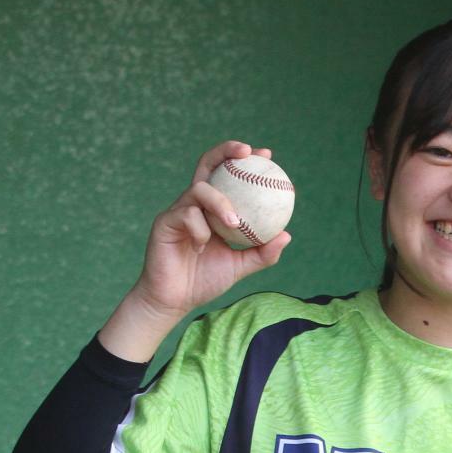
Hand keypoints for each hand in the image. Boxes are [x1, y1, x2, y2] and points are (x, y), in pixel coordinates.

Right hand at [130, 140, 292, 318]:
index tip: (267, 155)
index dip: (244, 159)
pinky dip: (201, 230)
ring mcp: (178, 210)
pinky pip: (187, 216)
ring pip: (199, 190)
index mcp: (212, 209)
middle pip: (208, 164)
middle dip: (226, 151)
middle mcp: (195, 203)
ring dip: (219, 203)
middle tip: (248, 152)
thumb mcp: (239, 266)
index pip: (228, 175)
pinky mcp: (164, 222)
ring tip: (234, 223)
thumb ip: (262, 253)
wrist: (175, 301)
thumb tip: (287, 235)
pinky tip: (203, 247)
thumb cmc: (204, 281)